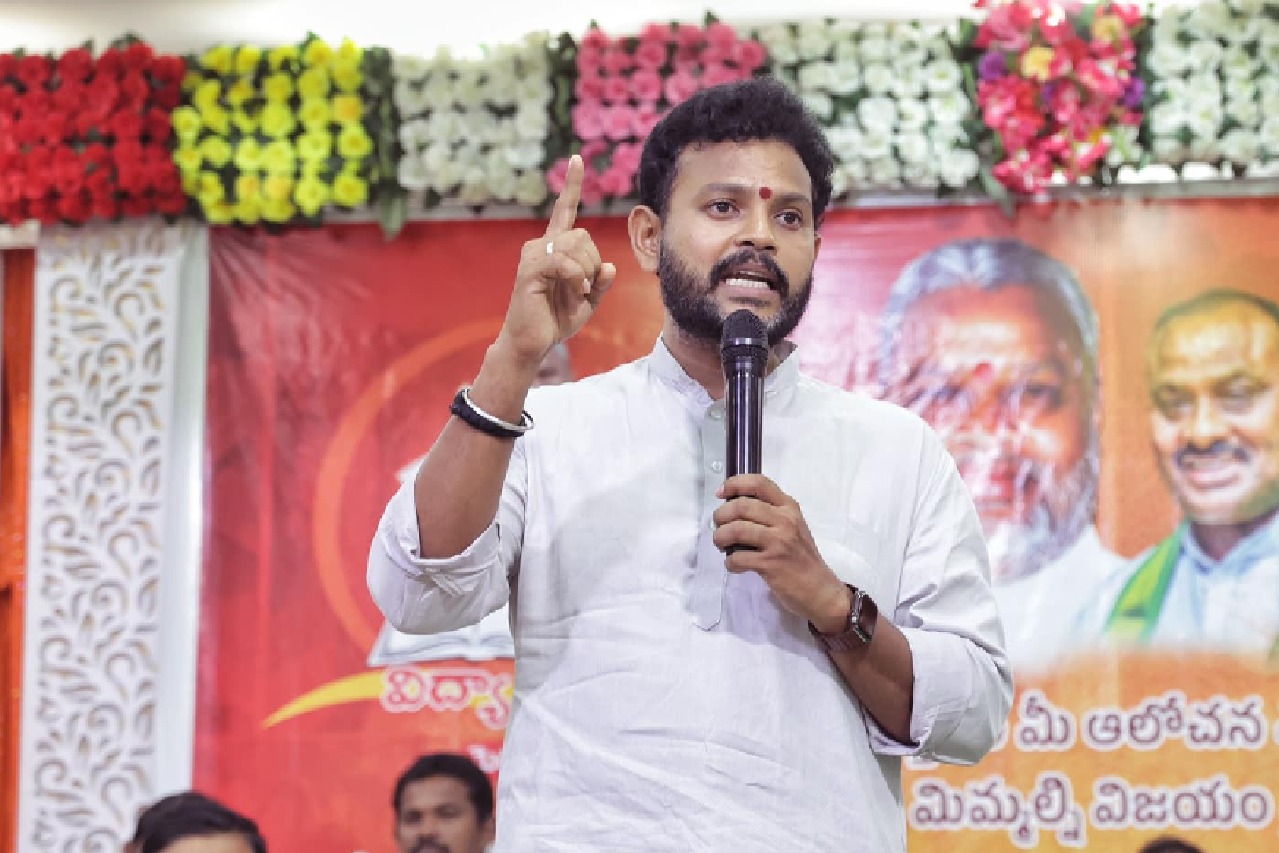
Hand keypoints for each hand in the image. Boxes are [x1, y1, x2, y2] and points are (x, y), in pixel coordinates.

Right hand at [497, 154, 617, 367]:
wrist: (531, 343)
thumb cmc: (555, 320)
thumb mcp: (588, 301)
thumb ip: (600, 283)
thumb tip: (609, 266)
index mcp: (555, 248)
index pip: (564, 210)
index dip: (572, 185)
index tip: (577, 158)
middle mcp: (541, 245)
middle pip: (583, 234)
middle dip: (592, 263)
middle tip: (584, 288)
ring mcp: (533, 255)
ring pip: (575, 245)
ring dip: (584, 273)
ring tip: (576, 292)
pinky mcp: (530, 269)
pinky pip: (564, 261)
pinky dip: (576, 278)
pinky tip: (573, 291)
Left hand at [713, 474, 850, 631]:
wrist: (820, 589)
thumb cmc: (801, 557)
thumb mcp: (793, 527)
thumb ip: (770, 514)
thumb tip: (733, 507)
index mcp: (789, 507)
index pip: (759, 483)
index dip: (734, 484)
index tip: (721, 493)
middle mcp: (785, 520)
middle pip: (741, 506)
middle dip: (721, 515)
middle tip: (719, 527)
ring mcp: (779, 541)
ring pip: (736, 529)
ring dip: (720, 537)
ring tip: (722, 545)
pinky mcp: (771, 563)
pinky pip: (737, 557)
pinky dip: (729, 562)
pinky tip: (735, 565)